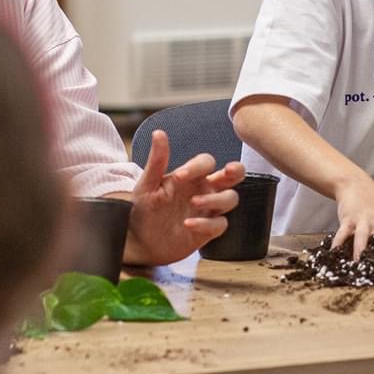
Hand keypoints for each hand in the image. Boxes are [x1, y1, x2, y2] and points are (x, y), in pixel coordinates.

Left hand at [122, 132, 243, 263]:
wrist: (139, 241)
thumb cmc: (143, 209)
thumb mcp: (146, 185)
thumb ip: (157, 160)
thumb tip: (159, 132)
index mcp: (191, 176)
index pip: (206, 162)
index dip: (197, 167)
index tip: (179, 177)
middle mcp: (204, 190)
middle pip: (233, 175)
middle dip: (235, 170)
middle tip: (227, 171)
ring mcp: (208, 210)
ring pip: (230, 198)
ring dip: (216, 199)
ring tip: (194, 202)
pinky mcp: (208, 231)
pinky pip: (220, 224)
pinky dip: (207, 224)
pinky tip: (188, 224)